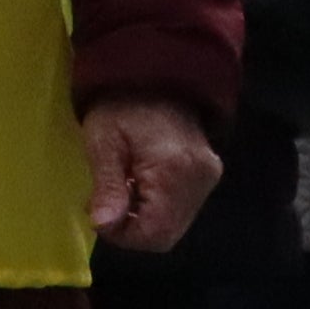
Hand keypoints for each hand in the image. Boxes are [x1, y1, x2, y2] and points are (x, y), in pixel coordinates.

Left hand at [83, 95, 221, 251]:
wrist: (156, 73)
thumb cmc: (121, 104)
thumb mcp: (103, 143)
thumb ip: (107, 187)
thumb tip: (104, 226)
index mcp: (174, 170)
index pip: (154, 233)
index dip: (123, 235)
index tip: (100, 215)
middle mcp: (199, 179)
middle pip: (167, 235)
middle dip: (133, 228)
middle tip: (108, 203)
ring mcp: (209, 177)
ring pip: (175, 225)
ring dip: (145, 219)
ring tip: (124, 190)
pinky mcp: (209, 174)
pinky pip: (183, 209)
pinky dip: (159, 208)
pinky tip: (140, 185)